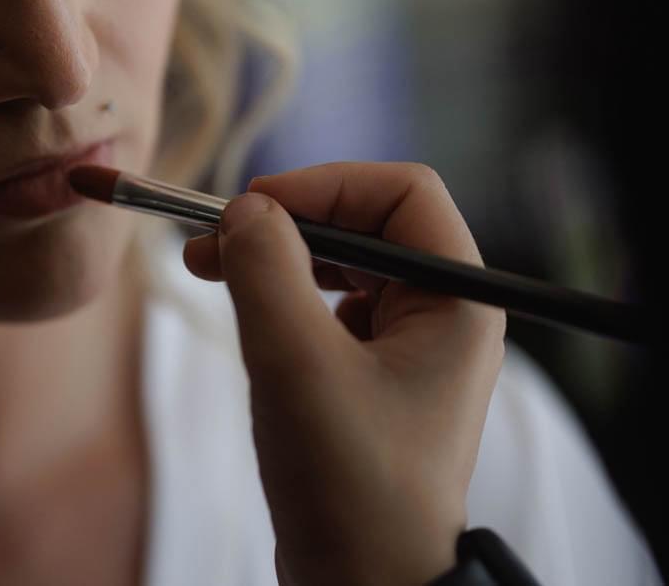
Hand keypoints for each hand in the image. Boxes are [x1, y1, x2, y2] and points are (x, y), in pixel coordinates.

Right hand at [183, 163, 505, 585]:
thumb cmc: (347, 484)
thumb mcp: (294, 362)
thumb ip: (265, 268)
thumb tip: (243, 209)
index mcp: (458, 301)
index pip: (401, 191)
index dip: (324, 183)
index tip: (253, 206)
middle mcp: (446, 316)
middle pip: (367, 223)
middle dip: (288, 221)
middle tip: (210, 241)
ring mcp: (413, 350)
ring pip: (343, 264)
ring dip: (278, 258)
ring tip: (211, 272)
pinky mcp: (378, 381)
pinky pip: (331, 310)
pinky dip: (283, 301)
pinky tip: (250, 322)